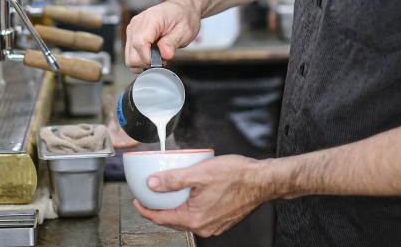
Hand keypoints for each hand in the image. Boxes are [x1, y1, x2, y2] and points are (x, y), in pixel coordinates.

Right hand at [124, 0, 200, 70]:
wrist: (182, 9)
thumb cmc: (184, 17)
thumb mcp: (185, 30)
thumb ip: (172, 42)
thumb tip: (165, 55)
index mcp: (150, 19)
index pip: (139, 43)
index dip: (149, 58)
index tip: (162, 61)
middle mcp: (137, 23)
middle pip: (132, 54)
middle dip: (147, 62)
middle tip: (162, 59)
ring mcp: (133, 29)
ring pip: (129, 57)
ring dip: (143, 62)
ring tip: (158, 57)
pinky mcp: (132, 35)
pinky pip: (131, 54)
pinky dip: (141, 59)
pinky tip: (152, 55)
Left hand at [133, 155, 270, 236]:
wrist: (263, 181)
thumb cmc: (237, 176)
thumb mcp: (200, 173)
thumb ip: (173, 180)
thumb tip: (152, 184)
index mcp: (195, 218)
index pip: (162, 218)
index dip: (146, 210)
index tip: (137, 202)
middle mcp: (204, 226)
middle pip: (173, 221)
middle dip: (159, 209)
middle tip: (149, 197)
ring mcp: (214, 226)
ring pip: (186, 219)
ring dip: (175, 208)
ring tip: (167, 195)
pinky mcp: (222, 221)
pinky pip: (198, 217)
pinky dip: (189, 208)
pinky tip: (189, 196)